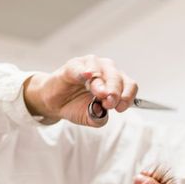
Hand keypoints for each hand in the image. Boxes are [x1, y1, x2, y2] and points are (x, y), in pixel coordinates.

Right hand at [23, 55, 138, 126]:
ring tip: (99, 94)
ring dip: (102, 83)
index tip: (120, 108)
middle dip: (115, 92)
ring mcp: (91, 65)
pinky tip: (87, 76)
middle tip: (109, 103)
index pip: (129, 85)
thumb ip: (98, 118)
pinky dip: (85, 71)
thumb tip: (101, 112)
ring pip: (102, 70)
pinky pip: (81, 67)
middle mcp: (106, 71)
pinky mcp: (74, 65)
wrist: (55, 103)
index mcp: (115, 83)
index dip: (127, 96)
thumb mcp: (90, 118)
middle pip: (117, 77)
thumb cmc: (76, 106)